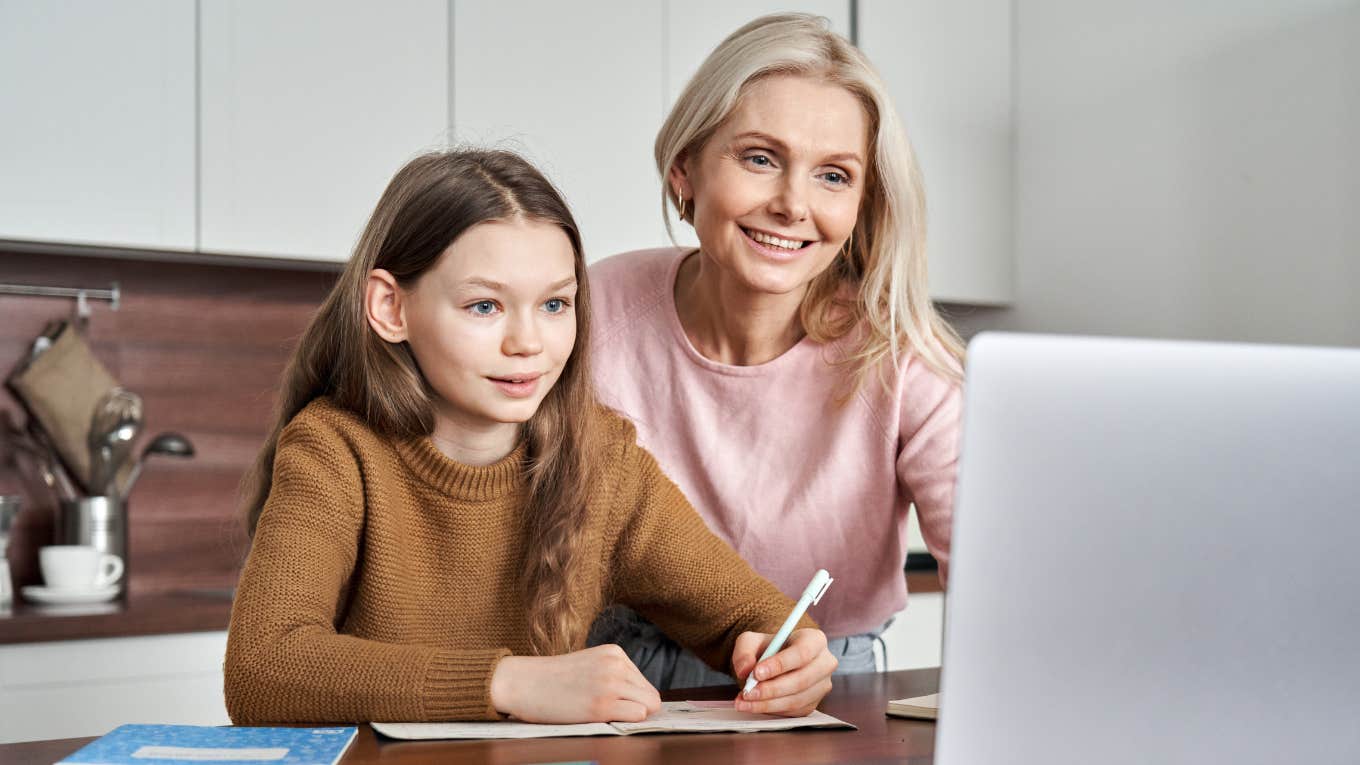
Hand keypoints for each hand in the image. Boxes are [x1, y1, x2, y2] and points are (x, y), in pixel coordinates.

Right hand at [489, 644, 660, 722]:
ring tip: (604, 717)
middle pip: (651, 697)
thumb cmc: (553, 680)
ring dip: (630, 717)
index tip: (615, 707)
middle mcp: (616, 664)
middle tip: (613, 717)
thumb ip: (614, 676)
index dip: (633, 700)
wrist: (522, 683)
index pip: (644, 684)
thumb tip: (643, 703)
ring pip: (648, 707)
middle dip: (637, 710)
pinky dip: (626, 723)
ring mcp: (610, 683)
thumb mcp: (589, 666)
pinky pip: (637, 716)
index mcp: (614, 653)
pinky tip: (603, 720)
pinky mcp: (602, 705)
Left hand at [730, 628, 835, 715]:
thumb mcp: (751, 641)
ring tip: (744, 701)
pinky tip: (753, 705)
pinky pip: (793, 711)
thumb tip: (745, 670)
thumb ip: (744, 651)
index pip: (802, 653)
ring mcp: (821, 686)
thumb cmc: (767, 648)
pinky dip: (771, 710)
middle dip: (771, 689)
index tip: (756, 673)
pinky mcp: (813, 704)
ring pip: (797, 699)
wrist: (775, 662)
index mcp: (814, 640)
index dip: (780, 665)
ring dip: (768, 704)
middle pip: (802, 680)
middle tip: (748, 692)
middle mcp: (824, 663)